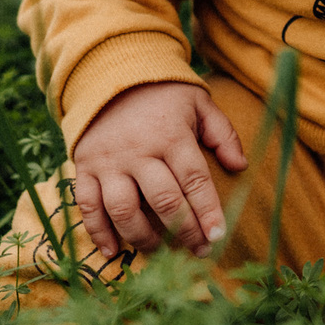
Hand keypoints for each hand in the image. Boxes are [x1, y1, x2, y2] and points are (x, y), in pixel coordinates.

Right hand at [70, 80, 248, 258]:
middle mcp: (138, 151)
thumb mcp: (199, 103)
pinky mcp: (84, 167)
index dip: (208, 212)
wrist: (110, 73)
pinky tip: (113, 251)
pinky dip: (98, 233)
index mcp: (171, 135)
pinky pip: (88, 206)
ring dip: (145, 238)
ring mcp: (108, 161)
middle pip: (164, 202)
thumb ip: (222, 133)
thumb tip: (240, 167)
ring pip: (124, 210)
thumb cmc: (163, 94)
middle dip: (185, 232)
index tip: (218, 237)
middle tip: (199, 251)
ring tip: (161, 251)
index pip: (194, 180)